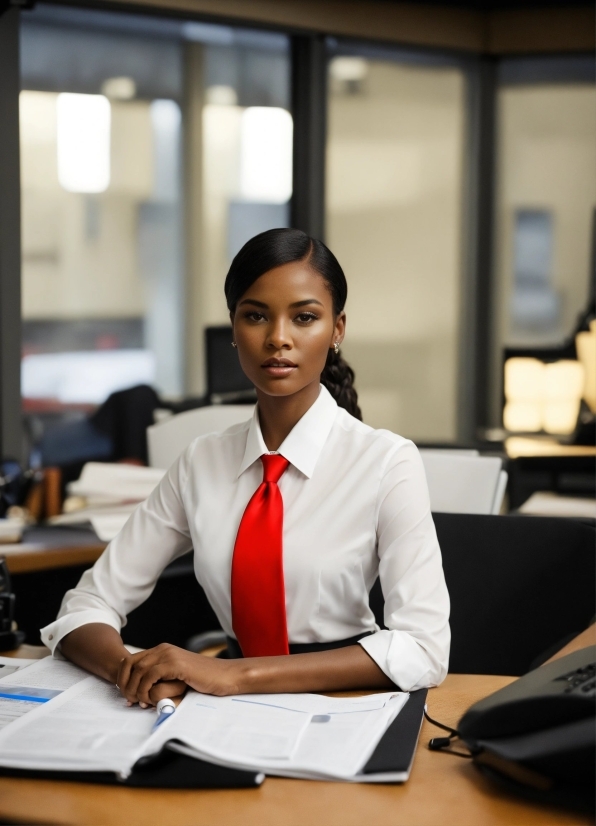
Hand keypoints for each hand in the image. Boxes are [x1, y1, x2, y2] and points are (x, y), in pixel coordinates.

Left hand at [116, 643, 241, 705]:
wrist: (226, 676)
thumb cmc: (204, 680)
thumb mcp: (177, 677)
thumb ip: (160, 679)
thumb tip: (139, 692)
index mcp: (162, 650)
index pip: (131, 661)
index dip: (123, 678)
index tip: (126, 695)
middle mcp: (163, 649)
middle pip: (130, 664)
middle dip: (125, 685)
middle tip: (129, 701)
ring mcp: (169, 654)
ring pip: (138, 670)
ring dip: (134, 689)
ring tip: (139, 703)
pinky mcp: (175, 664)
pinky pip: (150, 675)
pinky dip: (145, 689)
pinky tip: (148, 700)